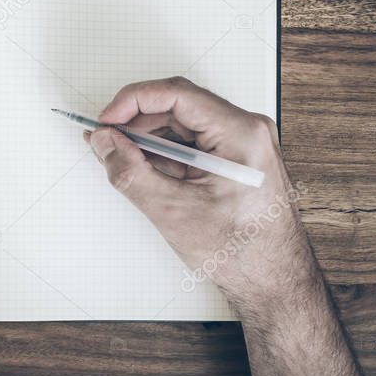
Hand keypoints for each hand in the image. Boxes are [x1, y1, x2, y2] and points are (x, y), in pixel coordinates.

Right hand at [86, 76, 313, 307]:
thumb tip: (103, 142)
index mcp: (241, 134)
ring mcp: (241, 142)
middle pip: (177, 107)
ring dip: (146, 138)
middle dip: (135, 122)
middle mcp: (245, 130)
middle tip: (104, 141)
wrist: (272, 282)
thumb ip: (130, 172)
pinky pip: (190, 141)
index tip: (105, 120)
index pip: (177, 94)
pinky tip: (142, 169)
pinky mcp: (232, 157)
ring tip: (119, 159)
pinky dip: (162, 152)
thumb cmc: (240, 251)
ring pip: (180, 124)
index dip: (132, 101)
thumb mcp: (173, 211)